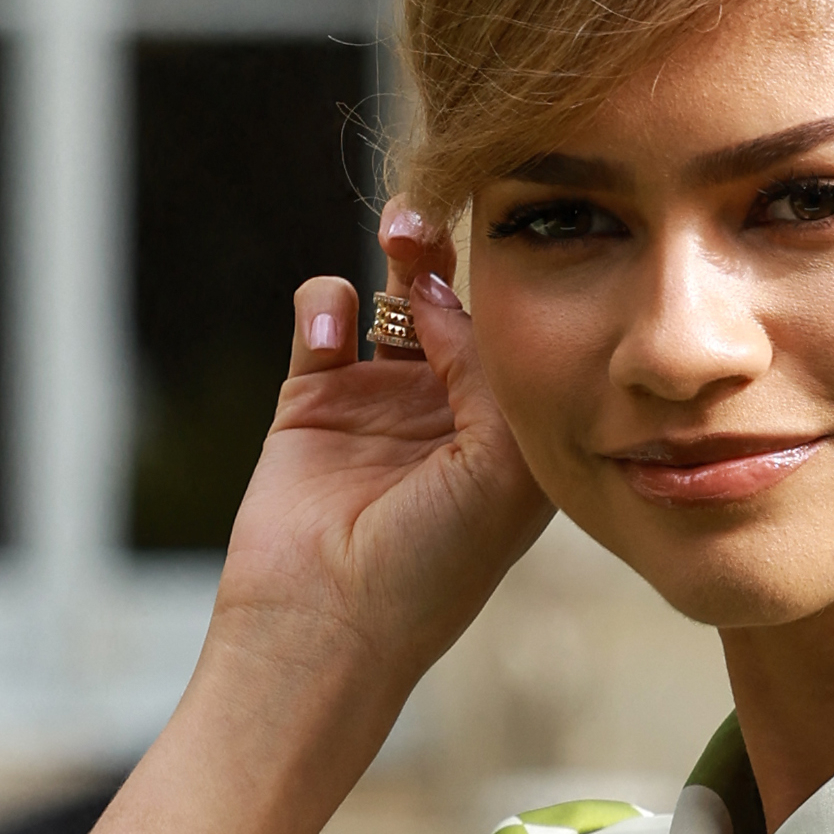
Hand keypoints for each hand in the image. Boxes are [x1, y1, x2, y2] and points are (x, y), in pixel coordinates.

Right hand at [208, 207, 551, 709]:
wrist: (328, 621)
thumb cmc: (432, 568)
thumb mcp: (502, 472)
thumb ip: (492, 372)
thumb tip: (439, 296)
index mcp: (510, 433)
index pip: (521, 334)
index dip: (515, 283)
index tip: (509, 241)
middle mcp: (449, 410)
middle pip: (459, 300)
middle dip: (451, 251)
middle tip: (435, 212)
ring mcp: (380, 400)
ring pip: (394, 294)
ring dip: (398, 254)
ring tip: (399, 234)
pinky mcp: (312, 398)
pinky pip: (322, 317)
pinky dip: (324, 303)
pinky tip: (331, 332)